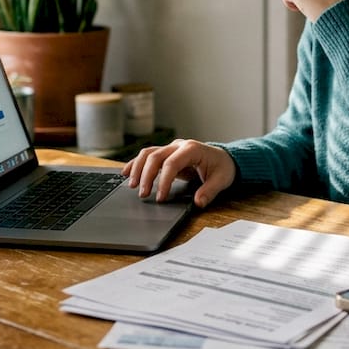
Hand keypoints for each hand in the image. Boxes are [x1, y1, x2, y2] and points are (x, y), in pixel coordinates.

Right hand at [121, 139, 235, 207]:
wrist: (224, 158)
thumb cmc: (222, 167)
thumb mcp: (221, 180)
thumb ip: (209, 191)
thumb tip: (199, 202)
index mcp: (192, 149)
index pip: (172, 163)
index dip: (164, 181)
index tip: (160, 197)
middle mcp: (179, 146)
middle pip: (155, 156)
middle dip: (146, 176)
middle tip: (143, 195)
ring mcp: (171, 148)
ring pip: (148, 153)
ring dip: (137, 168)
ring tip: (131, 186)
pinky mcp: (166, 154)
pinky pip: (147, 156)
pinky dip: (135, 163)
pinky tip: (125, 173)